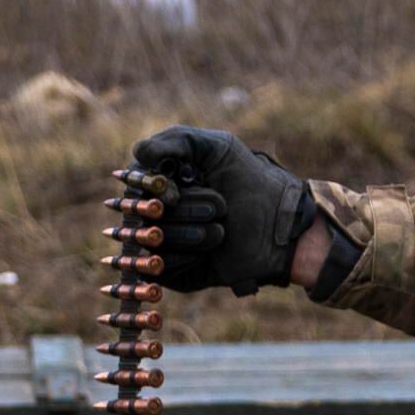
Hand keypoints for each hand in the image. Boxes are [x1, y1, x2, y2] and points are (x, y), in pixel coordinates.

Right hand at [131, 124, 321, 296]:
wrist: (278, 225)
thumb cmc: (250, 182)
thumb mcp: (216, 148)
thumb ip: (176, 140)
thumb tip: (138, 153)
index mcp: (161, 181)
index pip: (135, 183)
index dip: (156, 188)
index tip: (178, 189)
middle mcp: (157, 212)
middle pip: (143, 213)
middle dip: (186, 208)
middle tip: (221, 206)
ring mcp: (165, 244)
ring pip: (152, 240)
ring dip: (192, 233)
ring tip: (222, 228)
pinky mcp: (174, 273)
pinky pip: (161, 266)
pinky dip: (187, 256)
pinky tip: (212, 250)